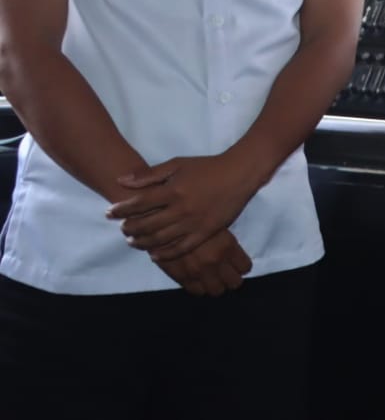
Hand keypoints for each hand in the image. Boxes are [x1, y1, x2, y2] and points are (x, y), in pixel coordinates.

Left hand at [107, 155, 255, 259]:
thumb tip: (122, 181)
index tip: (110, 213)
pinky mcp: (205, 232)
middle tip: (122, 229)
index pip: (138, 204)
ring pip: (160, 239)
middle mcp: (181, 209)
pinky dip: (165, 254)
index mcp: (172, 190)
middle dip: (129, 228)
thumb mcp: (178, 164)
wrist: (239, 174)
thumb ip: (150, 175)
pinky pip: (181, 248)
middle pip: (146, 225)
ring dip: (142, 243)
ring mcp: (193, 223)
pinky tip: (155, 254)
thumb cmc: (207, 167)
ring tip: (133, 242)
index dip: (121, 210)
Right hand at [153, 229, 252, 296]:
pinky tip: (199, 278)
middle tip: (228, 272)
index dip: (242, 266)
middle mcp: (214, 262)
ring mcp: (197, 272)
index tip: (238, 264)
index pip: (245, 268)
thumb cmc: (193, 217)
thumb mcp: (217, 224)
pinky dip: (200, 286)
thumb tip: (235, 257)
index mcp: (227, 246)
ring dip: (217, 284)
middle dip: (232, 278)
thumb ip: (228, 243)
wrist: (162, 220)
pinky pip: (197, 291)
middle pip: (233, 283)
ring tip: (213, 277)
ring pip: (216, 291)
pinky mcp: (182, 277)